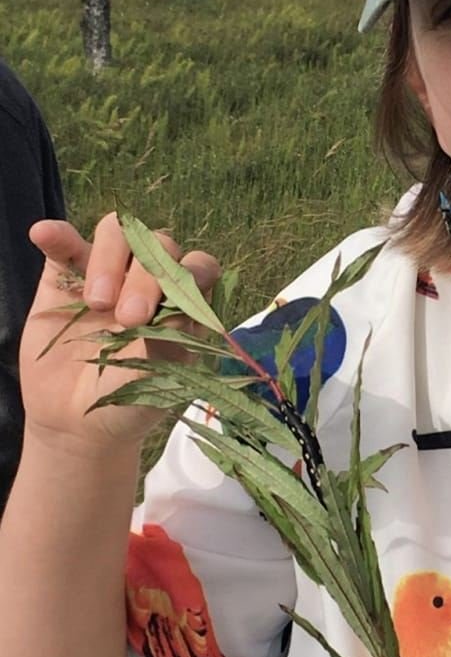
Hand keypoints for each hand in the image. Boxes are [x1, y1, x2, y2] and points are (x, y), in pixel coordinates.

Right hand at [19, 213, 220, 455]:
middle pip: (158, 245)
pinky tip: (45, 234)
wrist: (79, 422)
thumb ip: (170, 339)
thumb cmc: (132, 399)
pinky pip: (63, 245)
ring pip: (117, 234)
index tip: (168, 309)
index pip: (199, 265)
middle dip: (146, 277)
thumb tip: (173, 307)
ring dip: (109, 258)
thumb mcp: (159, 379)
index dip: (189, 275)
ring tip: (96, 303)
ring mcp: (109, 273)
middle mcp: (151, 278)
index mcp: (185, 299)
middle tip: (128, 318)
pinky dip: (57, 236)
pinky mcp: (66, 277)